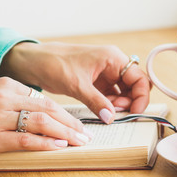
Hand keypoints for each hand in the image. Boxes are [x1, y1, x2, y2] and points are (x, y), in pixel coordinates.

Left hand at [0, 42, 150, 123]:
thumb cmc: (55, 64)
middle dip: (130, 101)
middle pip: (134, 86)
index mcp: (113, 58)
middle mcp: (113, 65)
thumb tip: (111, 118)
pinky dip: (110, 105)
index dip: (141, 96)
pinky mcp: (98, 83)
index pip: (140, 78)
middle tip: (116, 113)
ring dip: (119, 105)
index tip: (135, 112)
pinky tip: (103, 111)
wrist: (35, 62)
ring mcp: (106, 74)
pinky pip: (111, 96)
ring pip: (124, 93)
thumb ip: (97, 102)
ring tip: (106, 112)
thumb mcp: (77, 85)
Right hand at [0, 77, 92, 156]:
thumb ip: (22, 102)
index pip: (46, 100)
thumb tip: (52, 116)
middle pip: (48, 110)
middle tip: (86, 134)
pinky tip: (60, 146)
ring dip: (65, 134)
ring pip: (41, 123)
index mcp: (8, 85)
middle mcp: (4, 98)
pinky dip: (46, 143)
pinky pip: (26, 140)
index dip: (67, 114)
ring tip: (79, 141)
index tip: (79, 124)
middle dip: (72, 123)